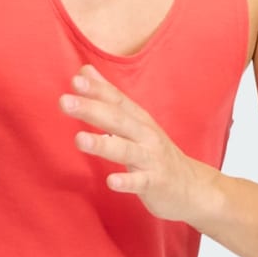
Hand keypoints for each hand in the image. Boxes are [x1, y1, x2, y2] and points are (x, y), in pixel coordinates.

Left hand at [57, 65, 212, 222]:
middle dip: (92, 109)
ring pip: (125, 150)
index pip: (116, 100)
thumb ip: (109, 97)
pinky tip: (111, 181)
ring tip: (79, 140)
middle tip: (65, 101)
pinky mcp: (155, 183)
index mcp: (138, 119)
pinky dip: (126, 182)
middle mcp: (145, 135)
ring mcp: (151, 159)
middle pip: (117, 120)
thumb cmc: (156, 152)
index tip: (76, 79)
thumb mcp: (135, 121)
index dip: (97, 89)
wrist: (192, 186)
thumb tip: (84, 70)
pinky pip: (140, 182)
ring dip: (102, 144)